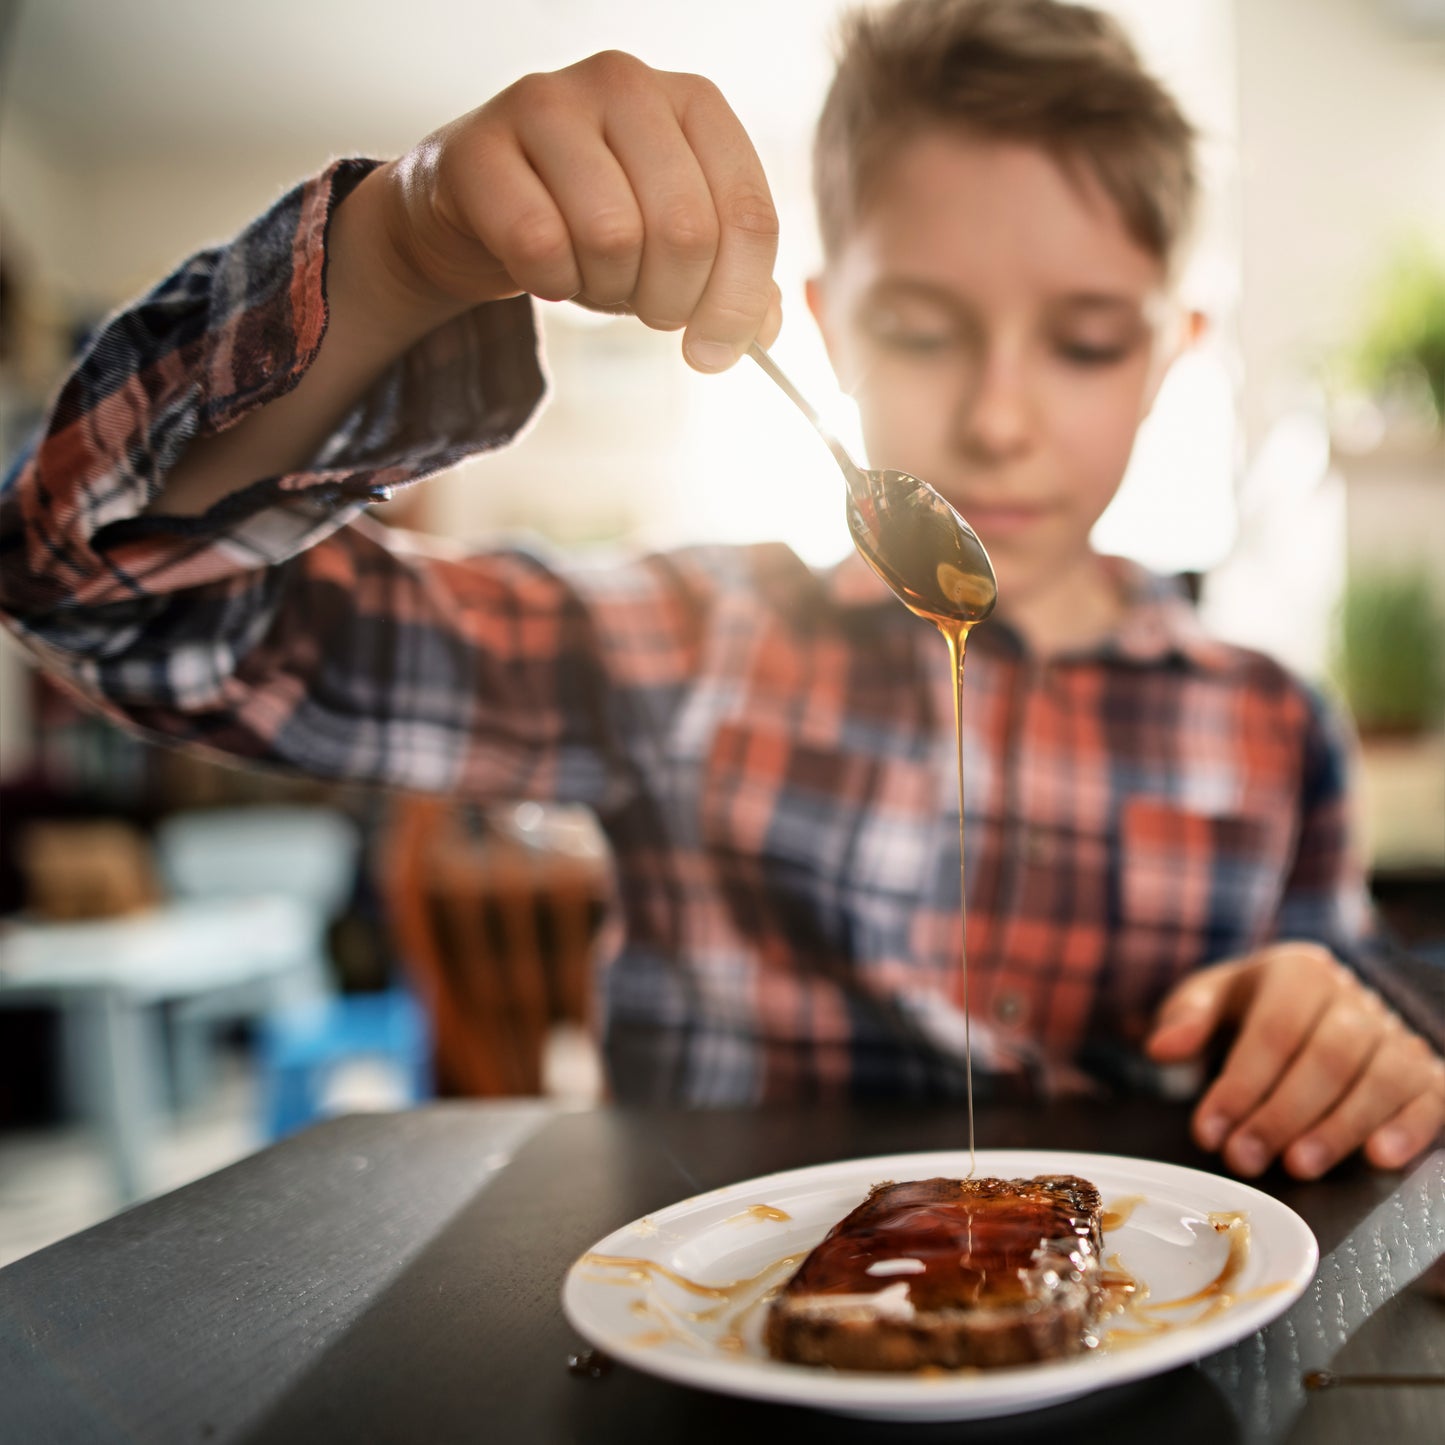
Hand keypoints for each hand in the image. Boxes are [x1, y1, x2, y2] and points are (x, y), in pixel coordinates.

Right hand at [379, 50, 780, 369]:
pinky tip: (544, 270)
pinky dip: (549, 283)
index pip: (749, 216)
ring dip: (606, 289)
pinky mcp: (480, 146)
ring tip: (591, 276)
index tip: (712, 352)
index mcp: (696, 103)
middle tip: (646, 311)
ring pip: (612, 236)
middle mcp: (627, 83)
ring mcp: (548, 103)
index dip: (737, 303)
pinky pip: (538, 244)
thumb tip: (762, 333)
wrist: (481, 206)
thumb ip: (733, 283)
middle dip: (670, 301)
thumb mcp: (674, 249)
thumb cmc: (592, 222)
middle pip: (686, 231)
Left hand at [1144, 942, 1444, 1178]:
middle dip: (1281, 1115)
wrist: (1317, 1002)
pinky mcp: (1426, 1072)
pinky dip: (1409, 1129)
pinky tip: (1379, 1159)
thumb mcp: (1214, 998)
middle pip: (1327, 1058)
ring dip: (1337, 1130)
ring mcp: (1396, 1035)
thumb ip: (1186, 1017)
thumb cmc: (1257, 1006)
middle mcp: (1354, 999)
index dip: (1240, 1085)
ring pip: (1379, 1080)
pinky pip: (1431, 1097)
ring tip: (1297, 1167)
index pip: (1272, 1031)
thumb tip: (1161, 1048)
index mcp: (1299, 972)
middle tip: (1244, 1158)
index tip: (1208, 1132)